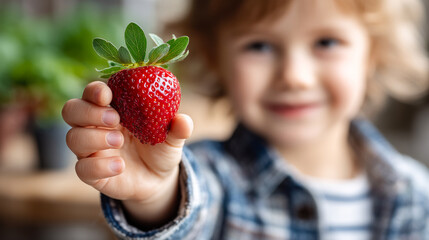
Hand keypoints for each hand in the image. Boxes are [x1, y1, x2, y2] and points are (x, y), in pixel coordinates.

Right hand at [62, 81, 192, 223]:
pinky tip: (119, 166)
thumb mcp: (172, 138)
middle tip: (114, 118)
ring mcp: (90, 150)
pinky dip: (99, 166)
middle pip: (71, 110)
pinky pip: (82, 169)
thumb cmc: (159, 148)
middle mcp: (95, 126)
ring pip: (73, 138)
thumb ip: (177, 128)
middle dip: (88, 111)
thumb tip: (184, 121)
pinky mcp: (91, 173)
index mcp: (112, 108)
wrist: (157, 179)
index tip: (108, 94)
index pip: (92, 93)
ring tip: (119, 141)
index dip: (95, 90)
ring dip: (94, 137)